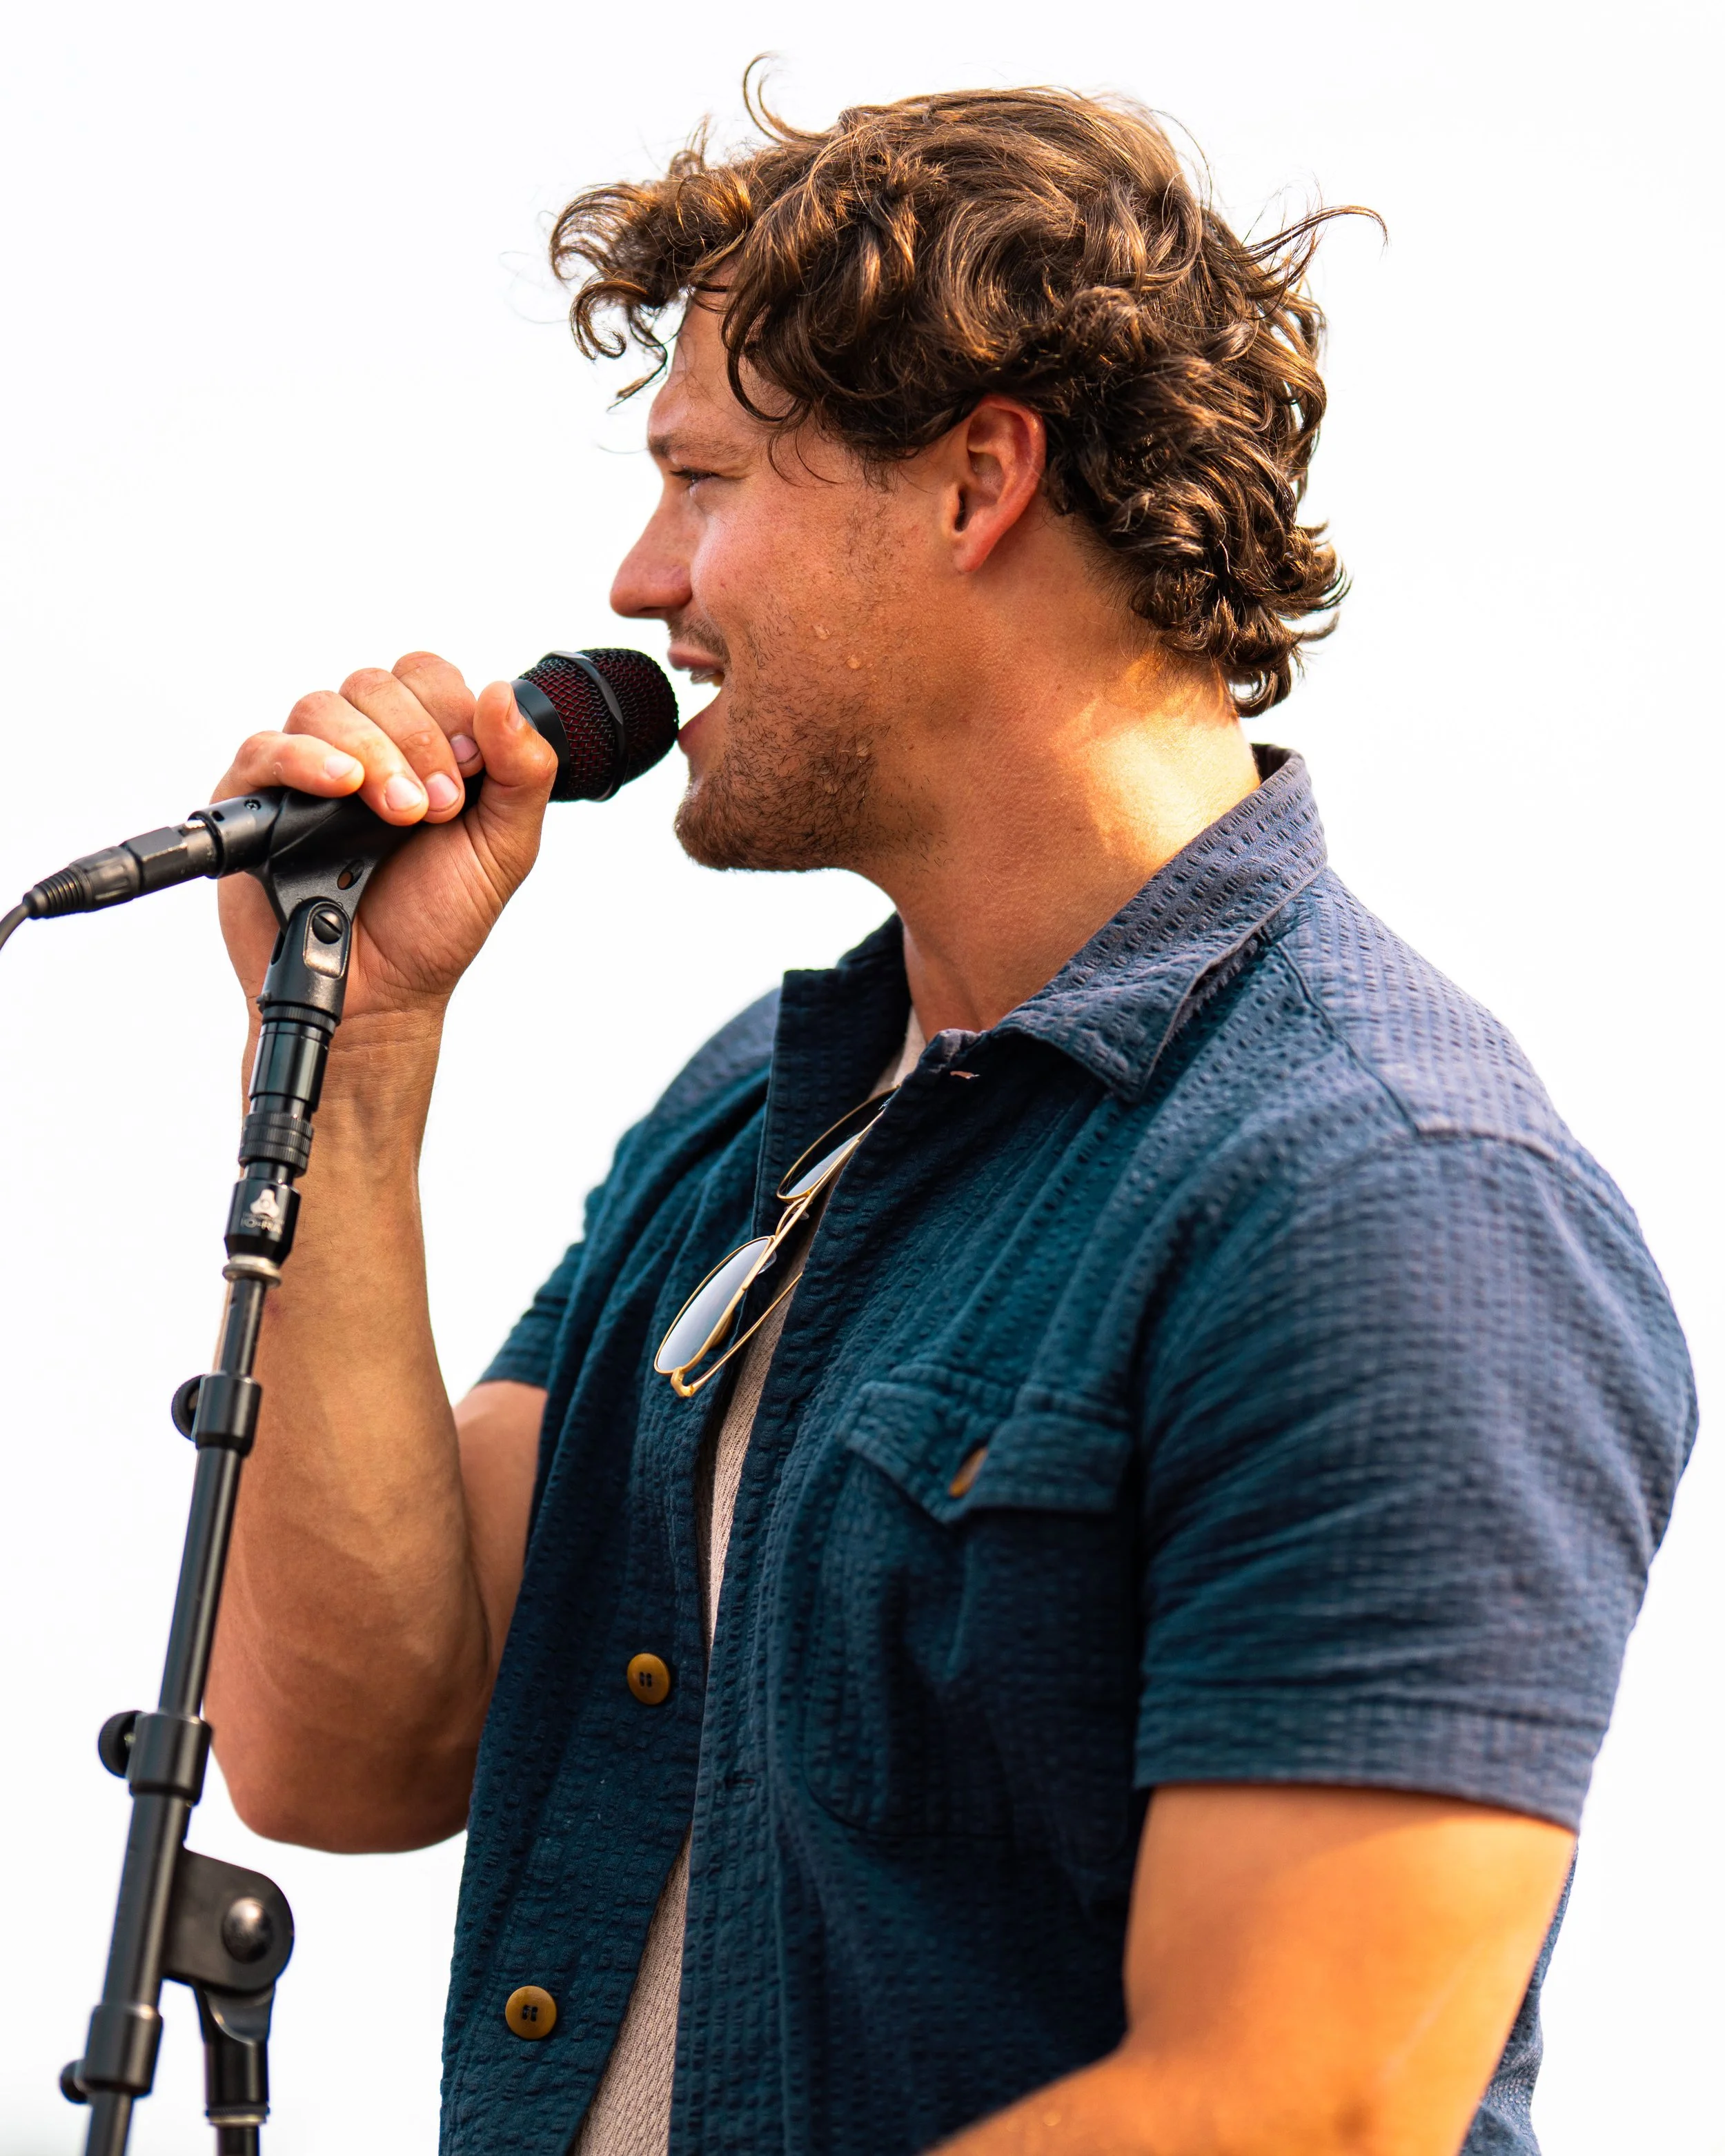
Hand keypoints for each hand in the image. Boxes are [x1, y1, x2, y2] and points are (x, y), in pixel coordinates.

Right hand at [213, 652, 558, 1030]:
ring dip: (372, 755)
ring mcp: (304, 769)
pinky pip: (266, 749)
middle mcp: (360, 745)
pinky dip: (305, 760)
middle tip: (435, 810)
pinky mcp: (254, 800)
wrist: (384, 992)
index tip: (471, 774)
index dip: (451, 710)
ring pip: (322, 708)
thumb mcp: (504, 847)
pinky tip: (341, 786)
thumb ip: (522, 772)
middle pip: (374, 684)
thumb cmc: (436, 920)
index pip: (426, 675)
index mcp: (419, 743)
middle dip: (416, 740)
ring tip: (397, 816)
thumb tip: (504, 692)